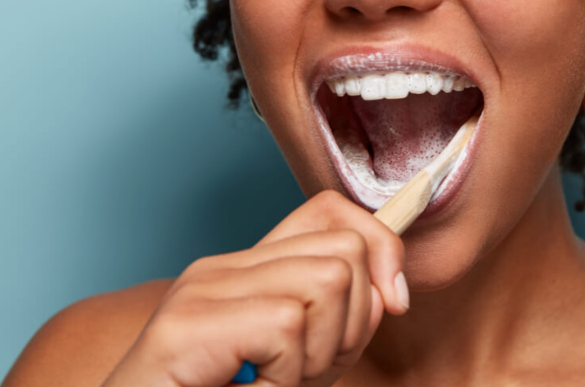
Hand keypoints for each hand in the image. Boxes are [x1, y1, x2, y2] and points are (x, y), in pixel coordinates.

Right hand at [101, 190, 408, 386]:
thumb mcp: (296, 362)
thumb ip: (336, 321)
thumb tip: (389, 292)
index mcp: (248, 271)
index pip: (333, 214)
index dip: (382, 249)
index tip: (394, 302)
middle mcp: (223, 268)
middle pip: (346, 250)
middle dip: (352, 324)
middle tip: (306, 370)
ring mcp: (203, 289)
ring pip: (328, 282)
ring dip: (317, 357)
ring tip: (275, 383)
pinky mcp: (189, 322)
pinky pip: (287, 326)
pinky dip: (286, 378)